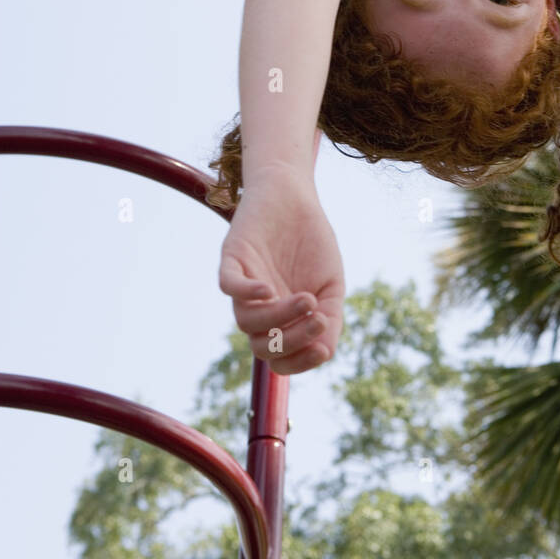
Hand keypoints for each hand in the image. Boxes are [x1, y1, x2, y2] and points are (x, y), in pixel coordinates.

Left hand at [218, 164, 344, 375]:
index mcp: (280, 319)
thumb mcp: (331, 285)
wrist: (295, 197)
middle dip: (292, 340)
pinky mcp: (232, 258)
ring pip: (246, 320)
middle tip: (319, 318)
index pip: (280, 359)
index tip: (324, 347)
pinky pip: (229, 285)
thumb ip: (329, 319)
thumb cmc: (312, 242)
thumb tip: (324, 353)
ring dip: (278, 316)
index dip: (299, 362)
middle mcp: (258, 308)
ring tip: (308, 299)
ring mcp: (244, 284)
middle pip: (261, 347)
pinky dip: (245, 293)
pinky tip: (269, 290)